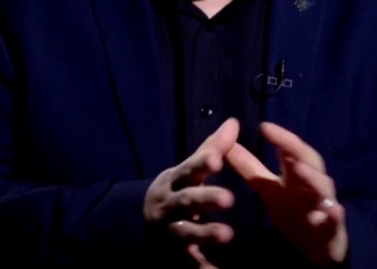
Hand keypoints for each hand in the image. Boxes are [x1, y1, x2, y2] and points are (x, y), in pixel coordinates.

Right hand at [144, 117, 239, 266]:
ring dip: (206, 233)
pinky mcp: (175, 253)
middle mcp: (169, 204)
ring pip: (187, 232)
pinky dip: (202, 267)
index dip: (202, 164)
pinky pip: (189, 262)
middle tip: (229, 199)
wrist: (142, 222)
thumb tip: (234, 122)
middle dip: (206, 199)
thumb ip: (212, 148)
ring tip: (228, 234)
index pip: (189, 169)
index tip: (218, 159)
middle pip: (187, 201)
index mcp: (175, 180)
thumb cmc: (176, 189)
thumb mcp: (189, 169)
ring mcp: (170, 230)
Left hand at [226, 122, 347, 266]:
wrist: (318, 245)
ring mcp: (324, 204)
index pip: (291, 149)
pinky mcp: (332, 227)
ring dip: (312, 177)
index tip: (263, 127)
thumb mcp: (268, 190)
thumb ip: (249, 168)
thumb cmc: (293, 210)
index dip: (280, 137)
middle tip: (282, 143)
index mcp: (297, 172)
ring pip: (323, 187)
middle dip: (296, 150)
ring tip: (299, 168)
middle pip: (310, 161)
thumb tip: (227, 144)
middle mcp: (313, 183)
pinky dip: (334, 214)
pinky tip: (332, 211)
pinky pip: (335, 220)